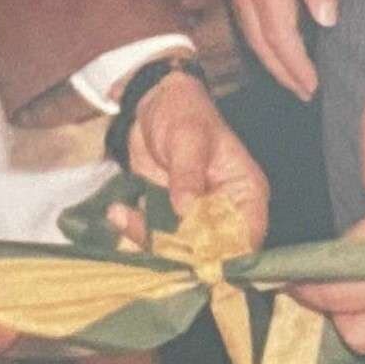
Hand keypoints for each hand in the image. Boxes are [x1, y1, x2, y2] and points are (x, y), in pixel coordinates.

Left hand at [121, 67, 268, 245]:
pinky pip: (153, 238)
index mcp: (244, 194)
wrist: (154, 104)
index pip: (246, 238)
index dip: (226, 257)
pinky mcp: (167, 217)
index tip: (195, 259)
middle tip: (149, 237)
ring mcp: (194, 218)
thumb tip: (186, 209)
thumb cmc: (184, 112)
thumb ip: (187, 173)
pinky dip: (134, 231)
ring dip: (149, 241)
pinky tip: (118, 211)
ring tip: (123, 215)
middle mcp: (223, 212)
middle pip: (211, 254)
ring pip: (178, 251)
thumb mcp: (188, 138)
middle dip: (179, 254)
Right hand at [218, 0, 338, 99]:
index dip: (295, 66)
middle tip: (302, 93)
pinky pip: (238, 5)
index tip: (312, 88)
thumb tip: (324, 20)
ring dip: (266, 53)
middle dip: (280, 70)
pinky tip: (269, 33)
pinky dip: (254, 29)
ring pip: (243, 23)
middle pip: (256, 37)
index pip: (278, 33)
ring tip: (288, 73)